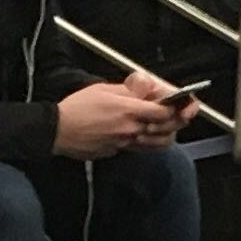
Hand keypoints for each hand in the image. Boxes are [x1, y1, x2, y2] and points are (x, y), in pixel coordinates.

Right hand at [53, 77, 183, 157]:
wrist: (58, 130)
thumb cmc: (77, 108)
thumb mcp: (103, 89)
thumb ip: (128, 90)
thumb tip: (145, 88)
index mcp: (128, 110)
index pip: (163, 111)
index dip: (175, 108)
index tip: (178, 104)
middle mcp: (130, 129)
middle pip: (165, 129)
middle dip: (177, 122)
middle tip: (182, 116)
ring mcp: (124, 143)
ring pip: (156, 143)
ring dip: (166, 135)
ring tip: (169, 128)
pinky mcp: (117, 152)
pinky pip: (140, 149)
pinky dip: (149, 143)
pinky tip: (149, 136)